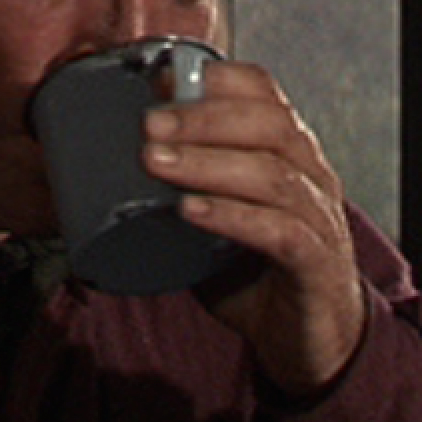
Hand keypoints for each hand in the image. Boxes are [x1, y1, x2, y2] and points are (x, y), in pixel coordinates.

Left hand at [141, 59, 366, 395]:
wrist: (311, 342)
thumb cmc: (258, 273)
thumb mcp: (215, 219)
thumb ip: (177, 192)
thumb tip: (101, 172)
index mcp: (290, 152)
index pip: (265, 93)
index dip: (216, 79)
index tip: (160, 81)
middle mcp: (313, 176)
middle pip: (269, 124)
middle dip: (203, 118)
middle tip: (148, 125)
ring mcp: (320, 220)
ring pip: (273, 174)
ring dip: (208, 163)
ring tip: (156, 162)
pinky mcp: (316, 266)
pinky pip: (280, 232)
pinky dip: (232, 217)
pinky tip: (191, 212)